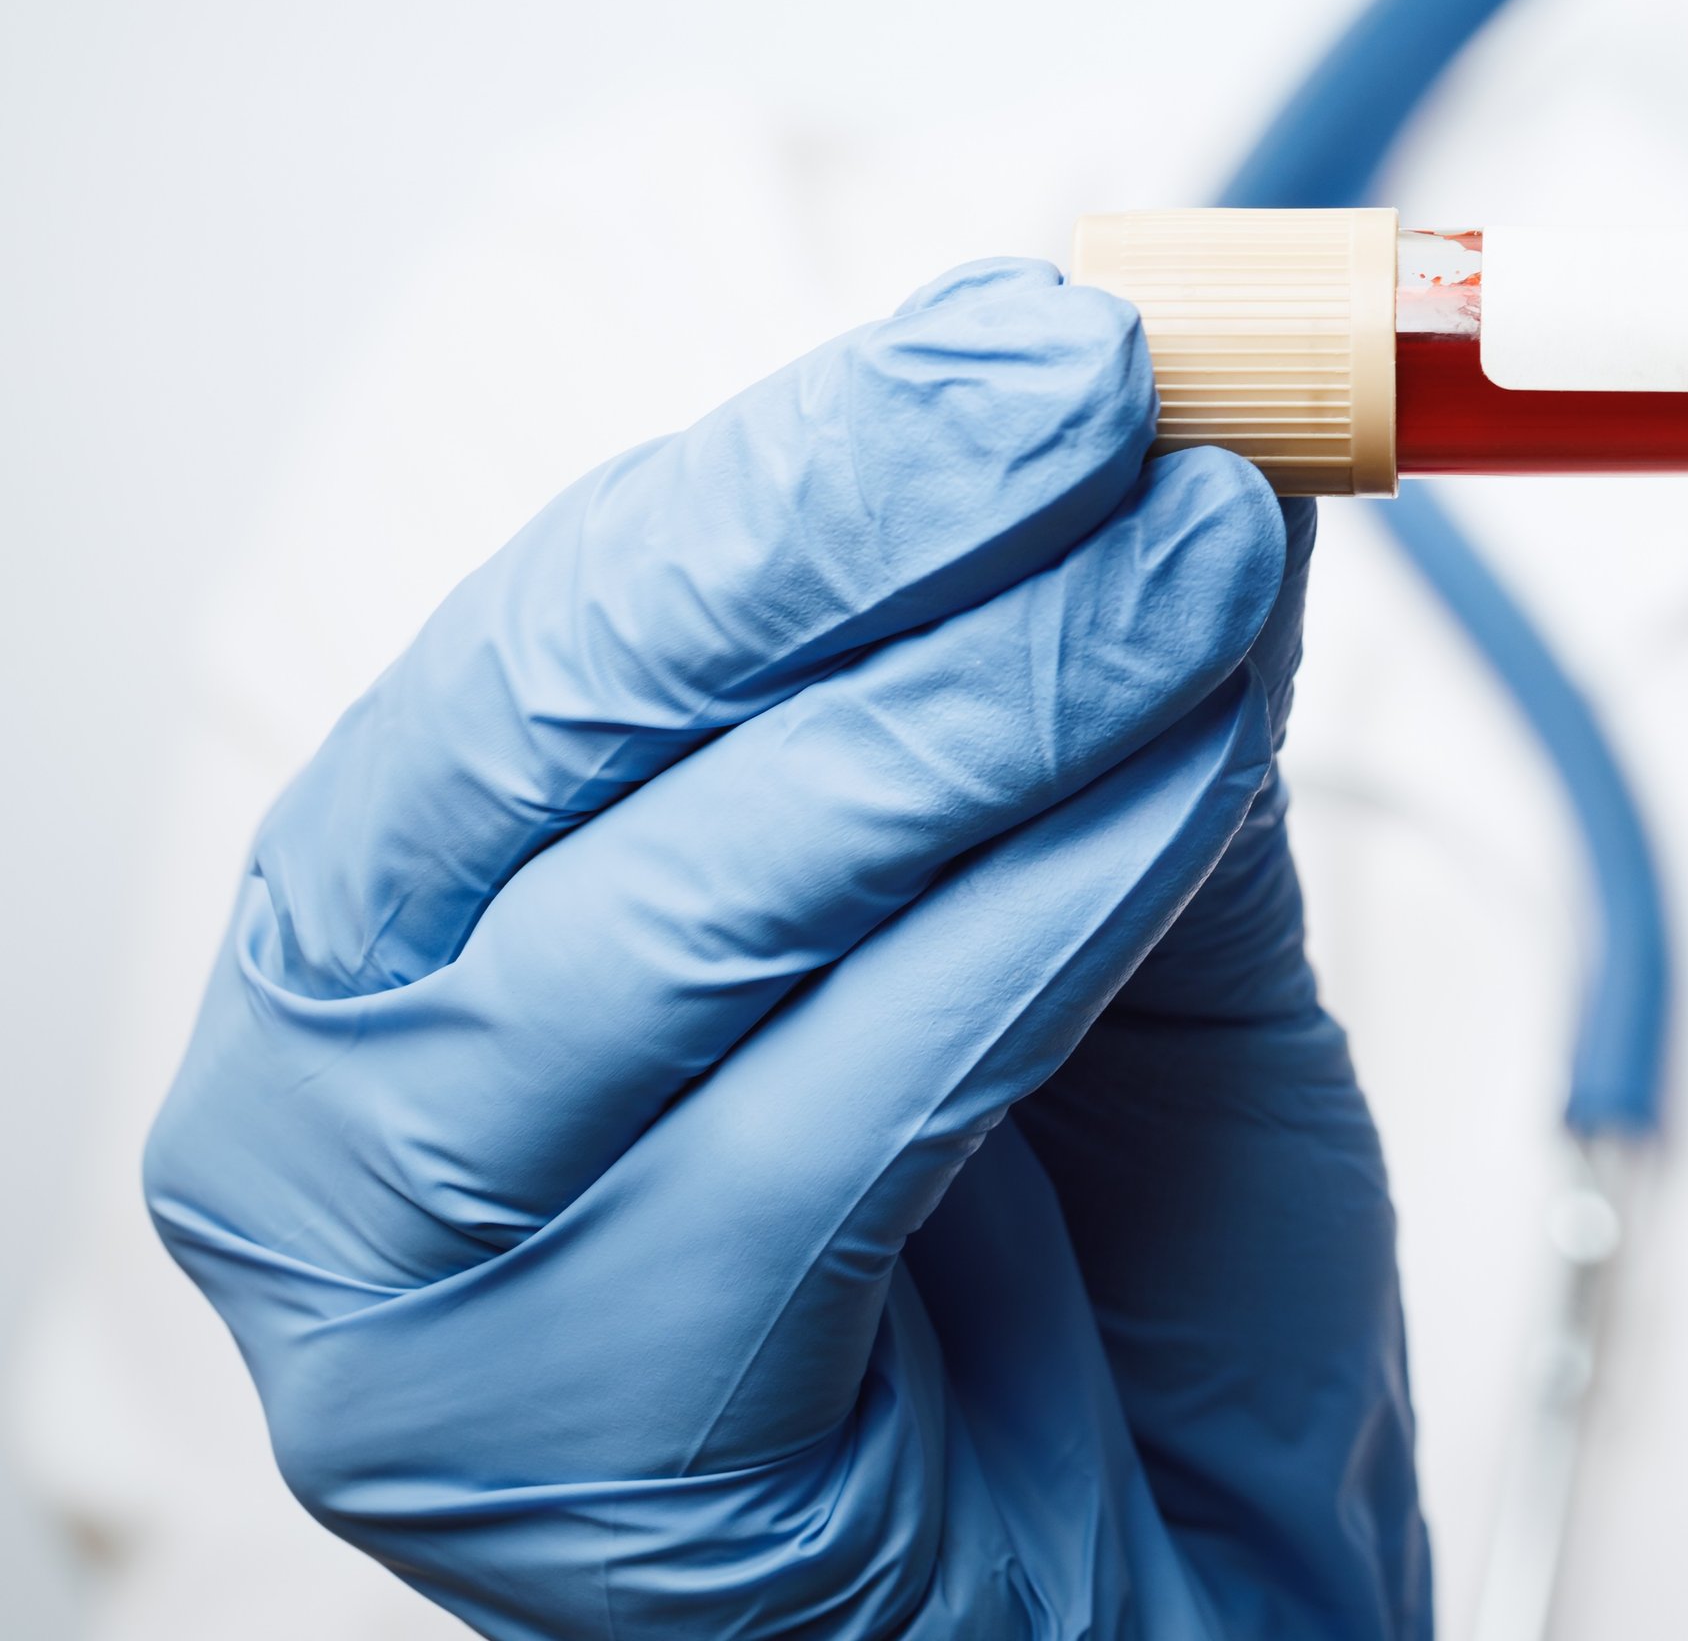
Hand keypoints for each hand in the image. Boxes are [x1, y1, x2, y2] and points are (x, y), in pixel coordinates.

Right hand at [144, 260, 1426, 1638]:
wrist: (1187, 1624)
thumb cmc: (1120, 1304)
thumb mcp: (1114, 930)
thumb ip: (1114, 714)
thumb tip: (1199, 438)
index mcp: (404, 947)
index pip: (565, 633)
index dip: (811, 455)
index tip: (1058, 321)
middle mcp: (336, 1119)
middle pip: (571, 738)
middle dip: (870, 533)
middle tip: (1124, 393)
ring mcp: (416, 1311)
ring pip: (682, 919)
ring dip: (975, 705)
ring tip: (1206, 562)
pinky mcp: (572, 1455)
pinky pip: (812, 1130)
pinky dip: (1020, 926)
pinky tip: (1182, 774)